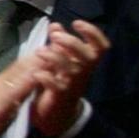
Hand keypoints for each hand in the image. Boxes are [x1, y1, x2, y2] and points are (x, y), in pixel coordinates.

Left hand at [27, 19, 107, 137]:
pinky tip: (37, 73)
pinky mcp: (59, 97)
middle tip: (54, 37)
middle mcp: (83, 73)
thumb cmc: (60, 82)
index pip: (101, 47)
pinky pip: (57, 86)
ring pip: (72, 69)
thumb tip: (55, 25)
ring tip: (40, 51)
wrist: (56, 114)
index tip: (76, 23)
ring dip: (55, 57)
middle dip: (72, 42)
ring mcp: (72, 85)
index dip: (93, 33)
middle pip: (88, 56)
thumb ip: (59, 43)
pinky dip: (46, 77)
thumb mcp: (61, 61)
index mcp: (85, 62)